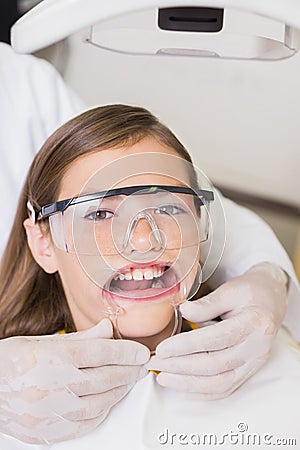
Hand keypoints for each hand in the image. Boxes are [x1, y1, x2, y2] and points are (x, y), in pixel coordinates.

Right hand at [0, 319, 149, 443]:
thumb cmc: (12, 361)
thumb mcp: (43, 341)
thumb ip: (80, 338)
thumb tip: (108, 330)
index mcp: (50, 357)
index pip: (99, 353)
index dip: (125, 352)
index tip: (142, 352)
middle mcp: (50, 385)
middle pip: (103, 378)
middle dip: (128, 371)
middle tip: (141, 366)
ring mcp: (48, 412)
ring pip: (98, 403)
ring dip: (119, 391)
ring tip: (129, 380)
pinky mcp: (46, 432)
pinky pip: (84, 424)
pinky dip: (102, 411)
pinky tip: (108, 400)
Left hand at [146, 262, 287, 399]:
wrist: (271, 300)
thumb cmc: (251, 291)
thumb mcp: (230, 289)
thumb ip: (207, 304)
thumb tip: (184, 311)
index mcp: (254, 323)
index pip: (215, 339)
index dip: (186, 346)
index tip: (162, 349)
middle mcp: (257, 347)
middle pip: (215, 365)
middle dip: (180, 367)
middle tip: (154, 363)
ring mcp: (254, 362)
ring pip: (220, 382)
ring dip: (188, 384)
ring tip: (162, 377)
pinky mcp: (249, 370)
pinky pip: (226, 388)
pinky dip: (203, 392)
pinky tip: (182, 388)